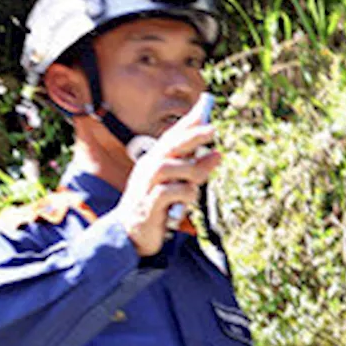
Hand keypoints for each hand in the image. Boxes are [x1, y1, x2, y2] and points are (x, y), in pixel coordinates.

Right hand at [116, 111, 219, 255]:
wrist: (130, 234)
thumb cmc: (157, 207)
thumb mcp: (177, 185)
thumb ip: (193, 170)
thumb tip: (216, 155)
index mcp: (153, 162)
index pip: (171, 138)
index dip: (187, 124)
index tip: (204, 110)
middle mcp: (148, 169)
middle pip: (171, 147)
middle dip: (192, 136)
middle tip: (213, 130)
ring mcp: (146, 186)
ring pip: (171, 167)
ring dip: (192, 171)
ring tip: (201, 182)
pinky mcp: (148, 205)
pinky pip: (169, 192)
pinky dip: (184, 194)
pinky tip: (187, 200)